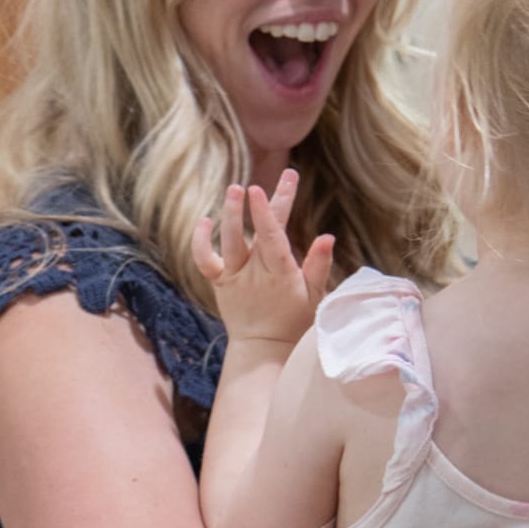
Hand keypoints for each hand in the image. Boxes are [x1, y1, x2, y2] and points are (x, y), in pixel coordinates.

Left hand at [193, 173, 334, 350]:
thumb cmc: (294, 321)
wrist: (263, 349)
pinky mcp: (220, 282)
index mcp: (281, 274)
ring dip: (232, 215)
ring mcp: (235, 277)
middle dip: (265, 204)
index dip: (268, 213)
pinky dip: (201, 241)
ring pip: (230, 242)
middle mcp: (255, 273)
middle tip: (273, 179)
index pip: (274, 238)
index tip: (265, 190)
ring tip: (235, 189)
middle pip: (258, 233)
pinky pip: (205, 260)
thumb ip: (319, 266)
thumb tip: (327, 237)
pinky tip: (204, 220)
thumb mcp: (315, 297)